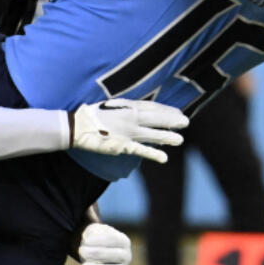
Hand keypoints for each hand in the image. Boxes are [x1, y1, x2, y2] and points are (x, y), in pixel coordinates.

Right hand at [68, 99, 187, 162]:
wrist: (78, 126)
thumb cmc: (92, 114)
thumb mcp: (111, 105)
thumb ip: (126, 108)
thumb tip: (137, 109)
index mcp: (128, 105)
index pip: (153, 107)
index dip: (167, 110)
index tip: (178, 112)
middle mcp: (132, 117)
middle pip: (157, 118)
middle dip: (172, 120)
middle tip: (185, 123)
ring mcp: (128, 132)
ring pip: (153, 134)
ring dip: (167, 137)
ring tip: (180, 140)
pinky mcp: (123, 145)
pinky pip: (141, 150)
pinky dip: (153, 154)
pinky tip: (164, 158)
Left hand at [78, 222, 131, 264]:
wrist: (98, 250)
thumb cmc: (97, 239)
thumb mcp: (95, 230)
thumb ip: (93, 233)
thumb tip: (90, 241)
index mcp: (123, 241)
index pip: (114, 240)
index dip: (100, 240)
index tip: (86, 241)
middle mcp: (126, 256)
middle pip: (115, 255)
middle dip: (96, 253)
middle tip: (81, 251)